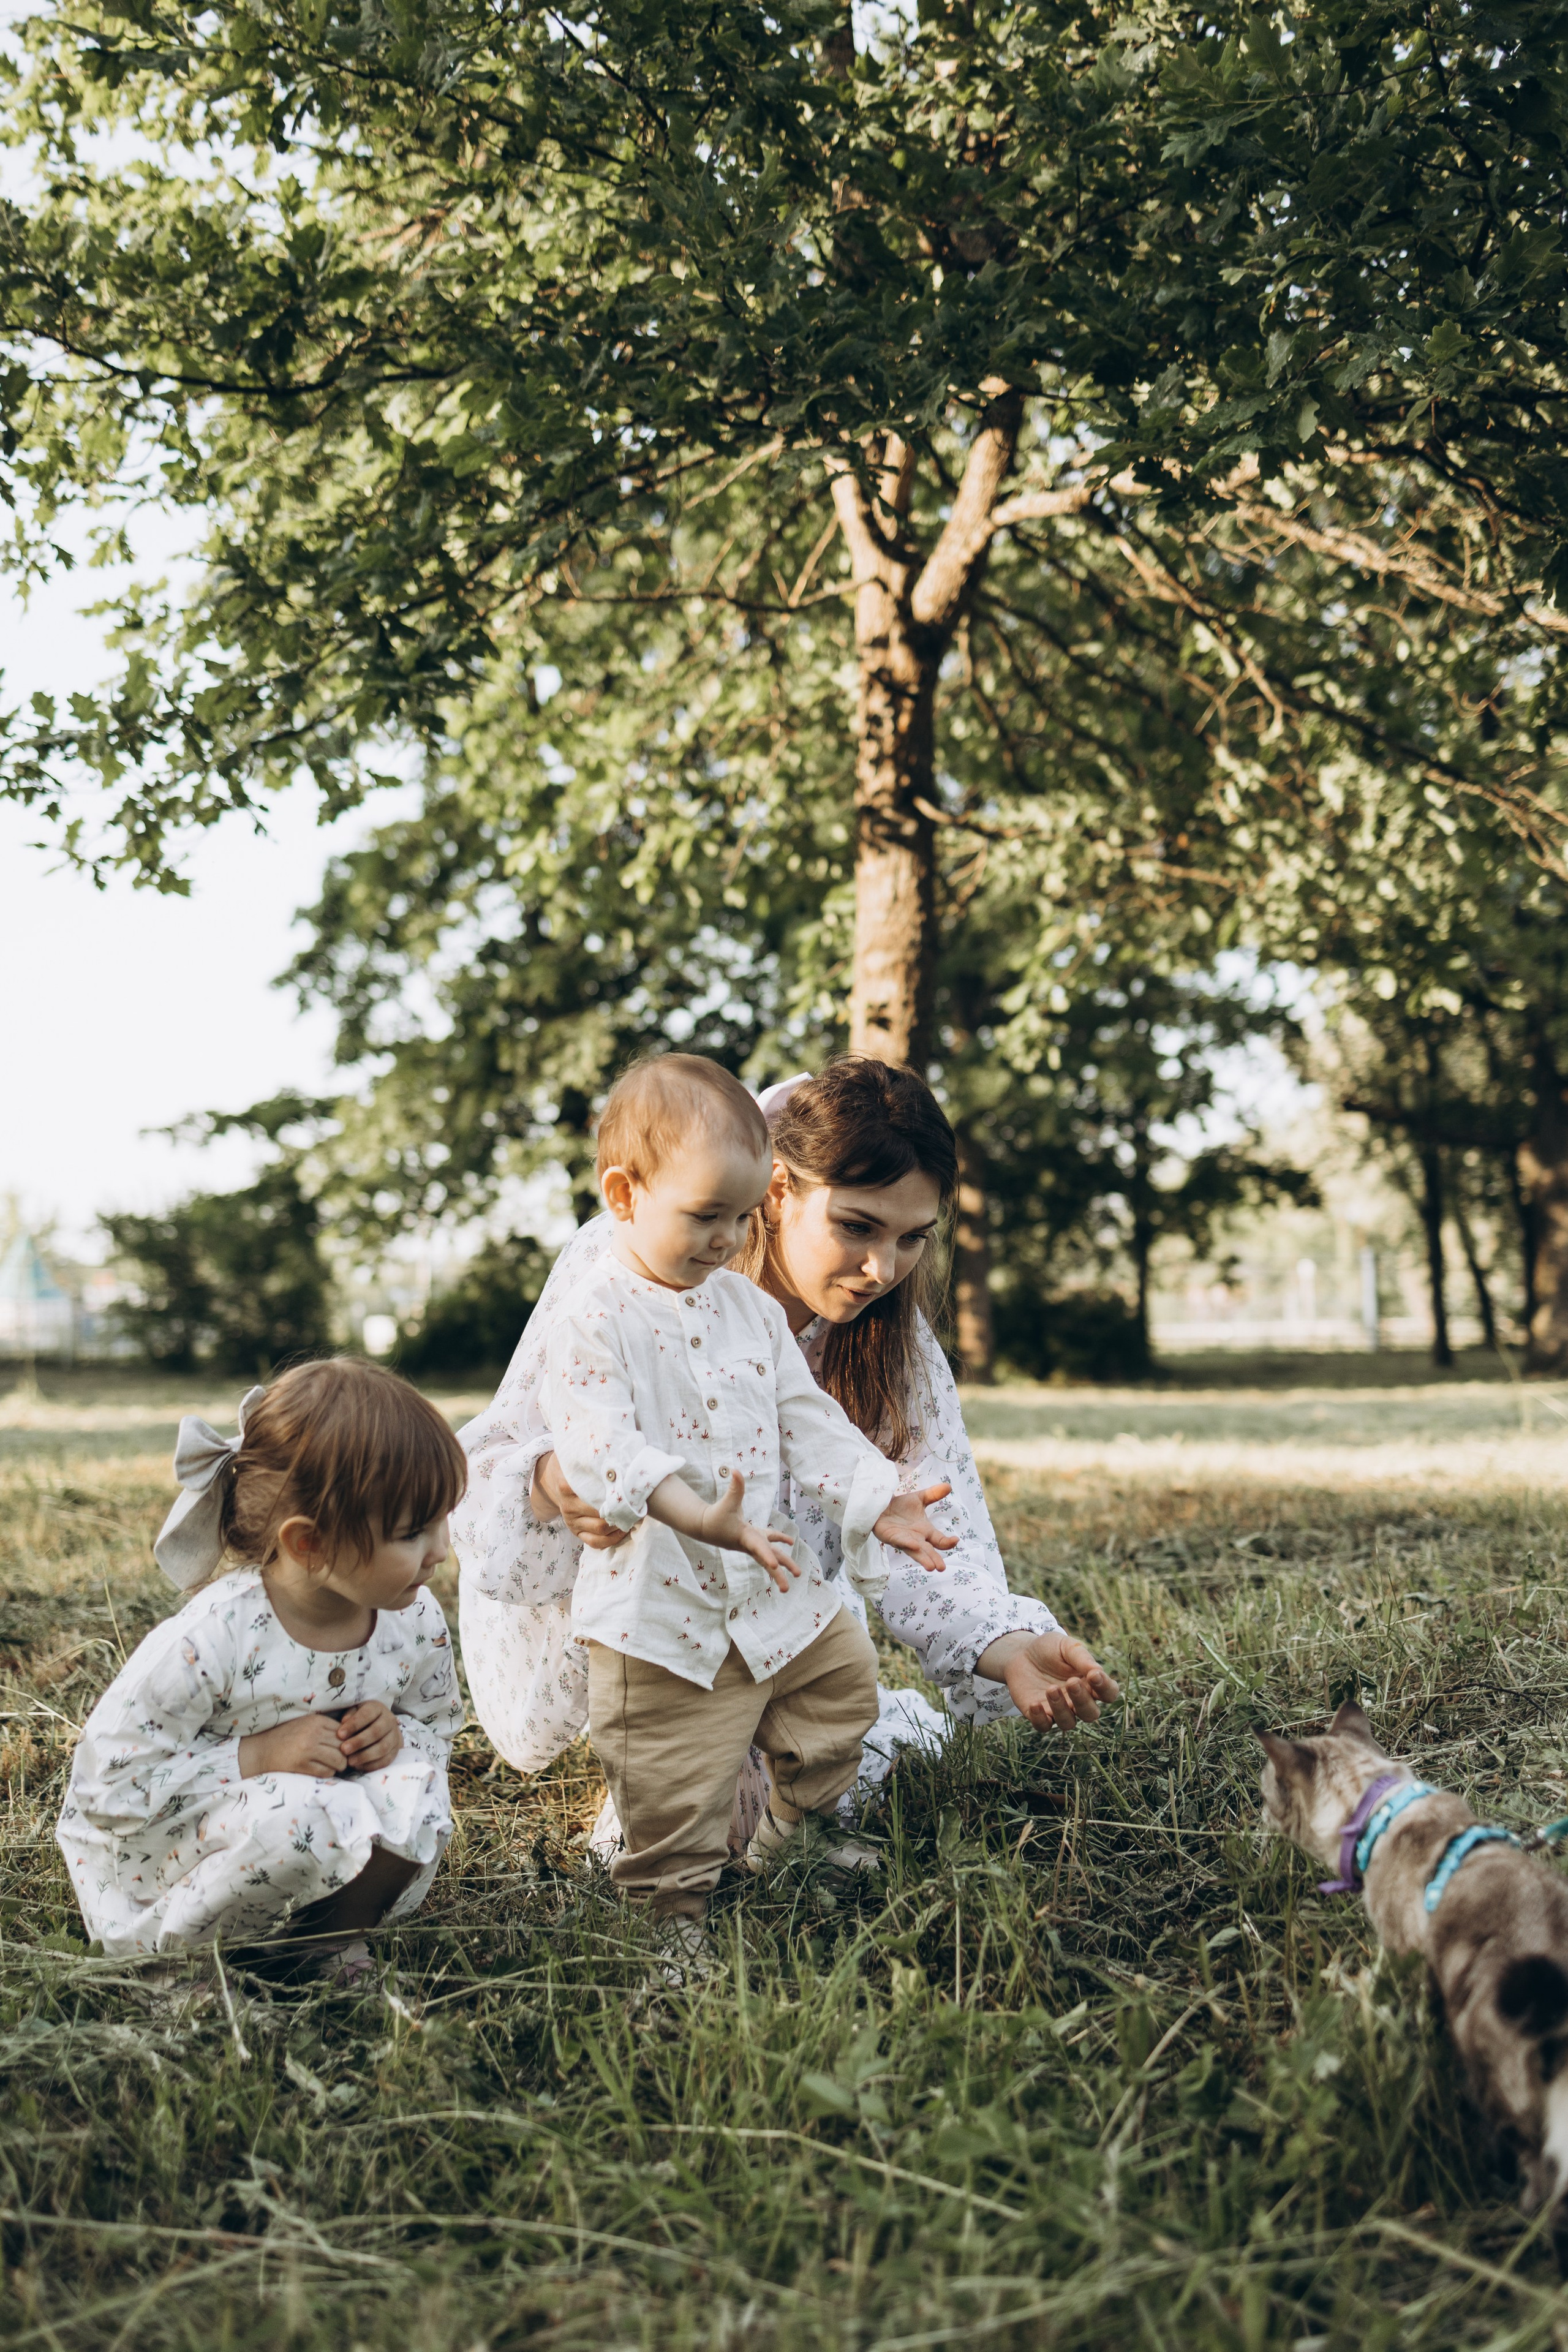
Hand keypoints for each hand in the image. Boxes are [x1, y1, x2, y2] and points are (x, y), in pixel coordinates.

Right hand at [238, 1714, 345, 1780]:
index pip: (344, 1732)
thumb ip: (325, 1728)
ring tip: (332, 1767)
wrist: (261, 1750)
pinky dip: (328, 1773)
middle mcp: (313, 1733)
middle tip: (340, 1761)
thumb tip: (350, 1739)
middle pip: (344, 1747)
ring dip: (338, 1766)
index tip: (342, 1749)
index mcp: (316, 1720)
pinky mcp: (301, 1764)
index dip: (346, 1743)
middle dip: (344, 1756)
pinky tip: (321, 1771)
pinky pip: (326, 1772)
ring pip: (338, 1760)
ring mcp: (307, 1749)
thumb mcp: (306, 1724)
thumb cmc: (286, 1737)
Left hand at [338, 1700, 402, 1770]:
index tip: (339, 1734)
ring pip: (382, 1748)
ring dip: (365, 1756)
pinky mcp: (394, 1752)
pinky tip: (358, 1766)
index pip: (367, 1715)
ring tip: (350, 1761)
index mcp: (378, 1709)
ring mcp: (394, 1737)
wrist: (383, 1728)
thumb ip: (349, 1716)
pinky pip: (385, 1760)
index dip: (353, 1725)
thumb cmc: (363, 1719)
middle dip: (359, 1742)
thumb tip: (343, 1722)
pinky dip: (371, 1765)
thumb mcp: (356, 1711)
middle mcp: (389, 1721)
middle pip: (376, 1732)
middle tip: (344, 1750)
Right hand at [532, 1450, 630, 1549]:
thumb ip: (591, 1458)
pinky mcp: (575, 1531)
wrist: (554, 1479)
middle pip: (601, 1515)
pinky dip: (612, 1540)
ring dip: (620, 1525)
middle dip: (622, 1511)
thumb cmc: (575, 1466)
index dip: (616, 1495)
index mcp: (567, 1486)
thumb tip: (616, 1453)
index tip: (631, 1491)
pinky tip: (623, 1530)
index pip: (593, 1495)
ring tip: (633, 1516)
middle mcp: (568, 1505)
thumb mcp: (578, 1457)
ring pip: (600, 1530)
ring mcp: (571, 1520)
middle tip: (637, 1505)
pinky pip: (595, 1542)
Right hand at [701, 1473, 800, 1593]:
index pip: (758, 1548)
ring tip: (797, 1574)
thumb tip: (736, 1470)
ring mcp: (753, 1543)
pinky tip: (791, 1542)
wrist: (706, 1526)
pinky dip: (779, 1542)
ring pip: (771, 1555)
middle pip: (768, 1559)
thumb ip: (735, 1487)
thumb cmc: (716, 1516)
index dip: (767, 1556)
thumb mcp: (726, 1502)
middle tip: (787, 1588)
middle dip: (778, 1573)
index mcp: (745, 1538)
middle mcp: (751, 1544)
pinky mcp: (753, 1539)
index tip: (775, 1567)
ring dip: (784, 1564)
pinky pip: (769, 1543)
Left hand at [874, 1482, 958, 1574]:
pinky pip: (900, 1541)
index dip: (947, 1542)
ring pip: (915, 1551)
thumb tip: (949, 1486)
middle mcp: (916, 1538)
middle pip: (928, 1551)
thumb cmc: (900, 1506)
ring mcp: (903, 1539)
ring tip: (931, 1567)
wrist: (880, 1504)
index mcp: (925, 1531)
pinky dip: (907, 1544)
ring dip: (922, 1558)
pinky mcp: (890, 1537)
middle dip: (934, 1559)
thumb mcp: (919, 1498)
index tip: (955, 1540)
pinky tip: (915, 1546)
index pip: (938, 1540)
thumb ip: (933, 1494)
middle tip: (942, 1567)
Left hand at [979, 1629, 1120, 1733]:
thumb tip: (1097, 1671)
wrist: (1020, 1653)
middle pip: (1091, 1714)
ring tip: (1051, 1689)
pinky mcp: (1039, 1715)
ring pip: (1068, 1723)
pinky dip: (1040, 1718)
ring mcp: (1059, 1710)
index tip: (1094, 1675)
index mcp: (1090, 1684)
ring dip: (1062, 1709)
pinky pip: (1043, 1726)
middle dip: (1083, 1700)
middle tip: (1071, 1682)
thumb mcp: (1066, 1646)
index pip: (1109, 1693)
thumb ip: (1082, 1657)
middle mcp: (1078, 1701)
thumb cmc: (1049, 1649)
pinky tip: (1035, 1703)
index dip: (1106, 1688)